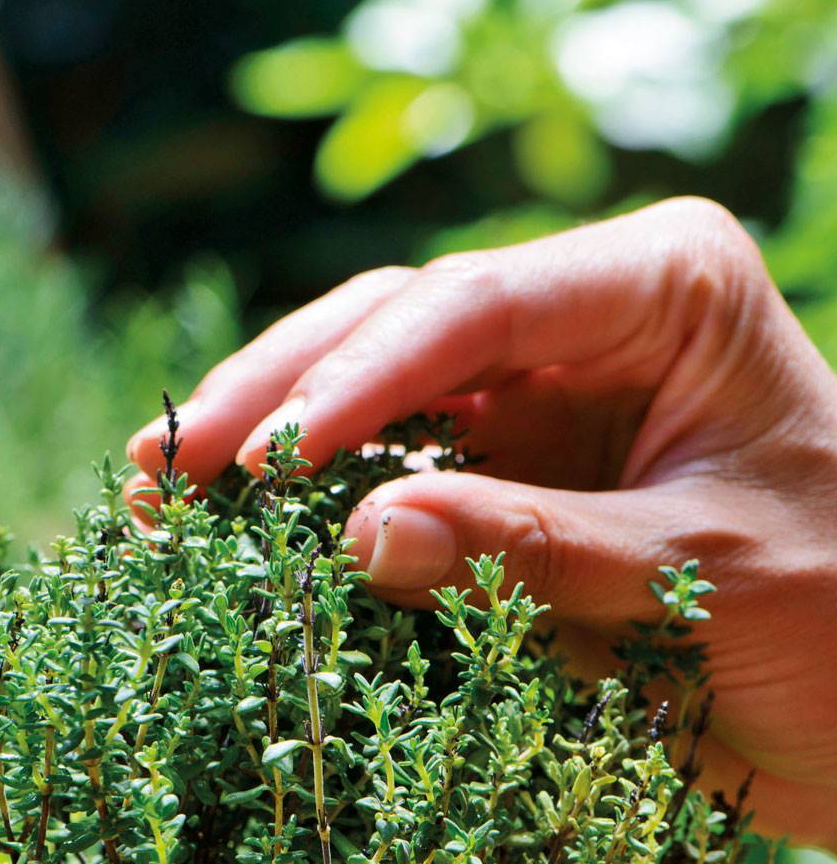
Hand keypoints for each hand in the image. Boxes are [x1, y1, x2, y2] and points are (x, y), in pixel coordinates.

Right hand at [127, 199, 836, 850]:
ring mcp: (537, 408)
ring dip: (268, 453)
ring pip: (373, 406)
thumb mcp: (704, 574)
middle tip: (167, 466)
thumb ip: (534, 548)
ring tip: (159, 500)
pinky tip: (231, 546)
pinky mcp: (507, 490)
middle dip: (277, 399)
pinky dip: (314, 523)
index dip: (357, 377)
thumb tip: (354, 537)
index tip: (261, 455)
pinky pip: (392, 492)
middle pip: (396, 332)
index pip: (479, 305)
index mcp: (661, 289)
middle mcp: (585, 327)